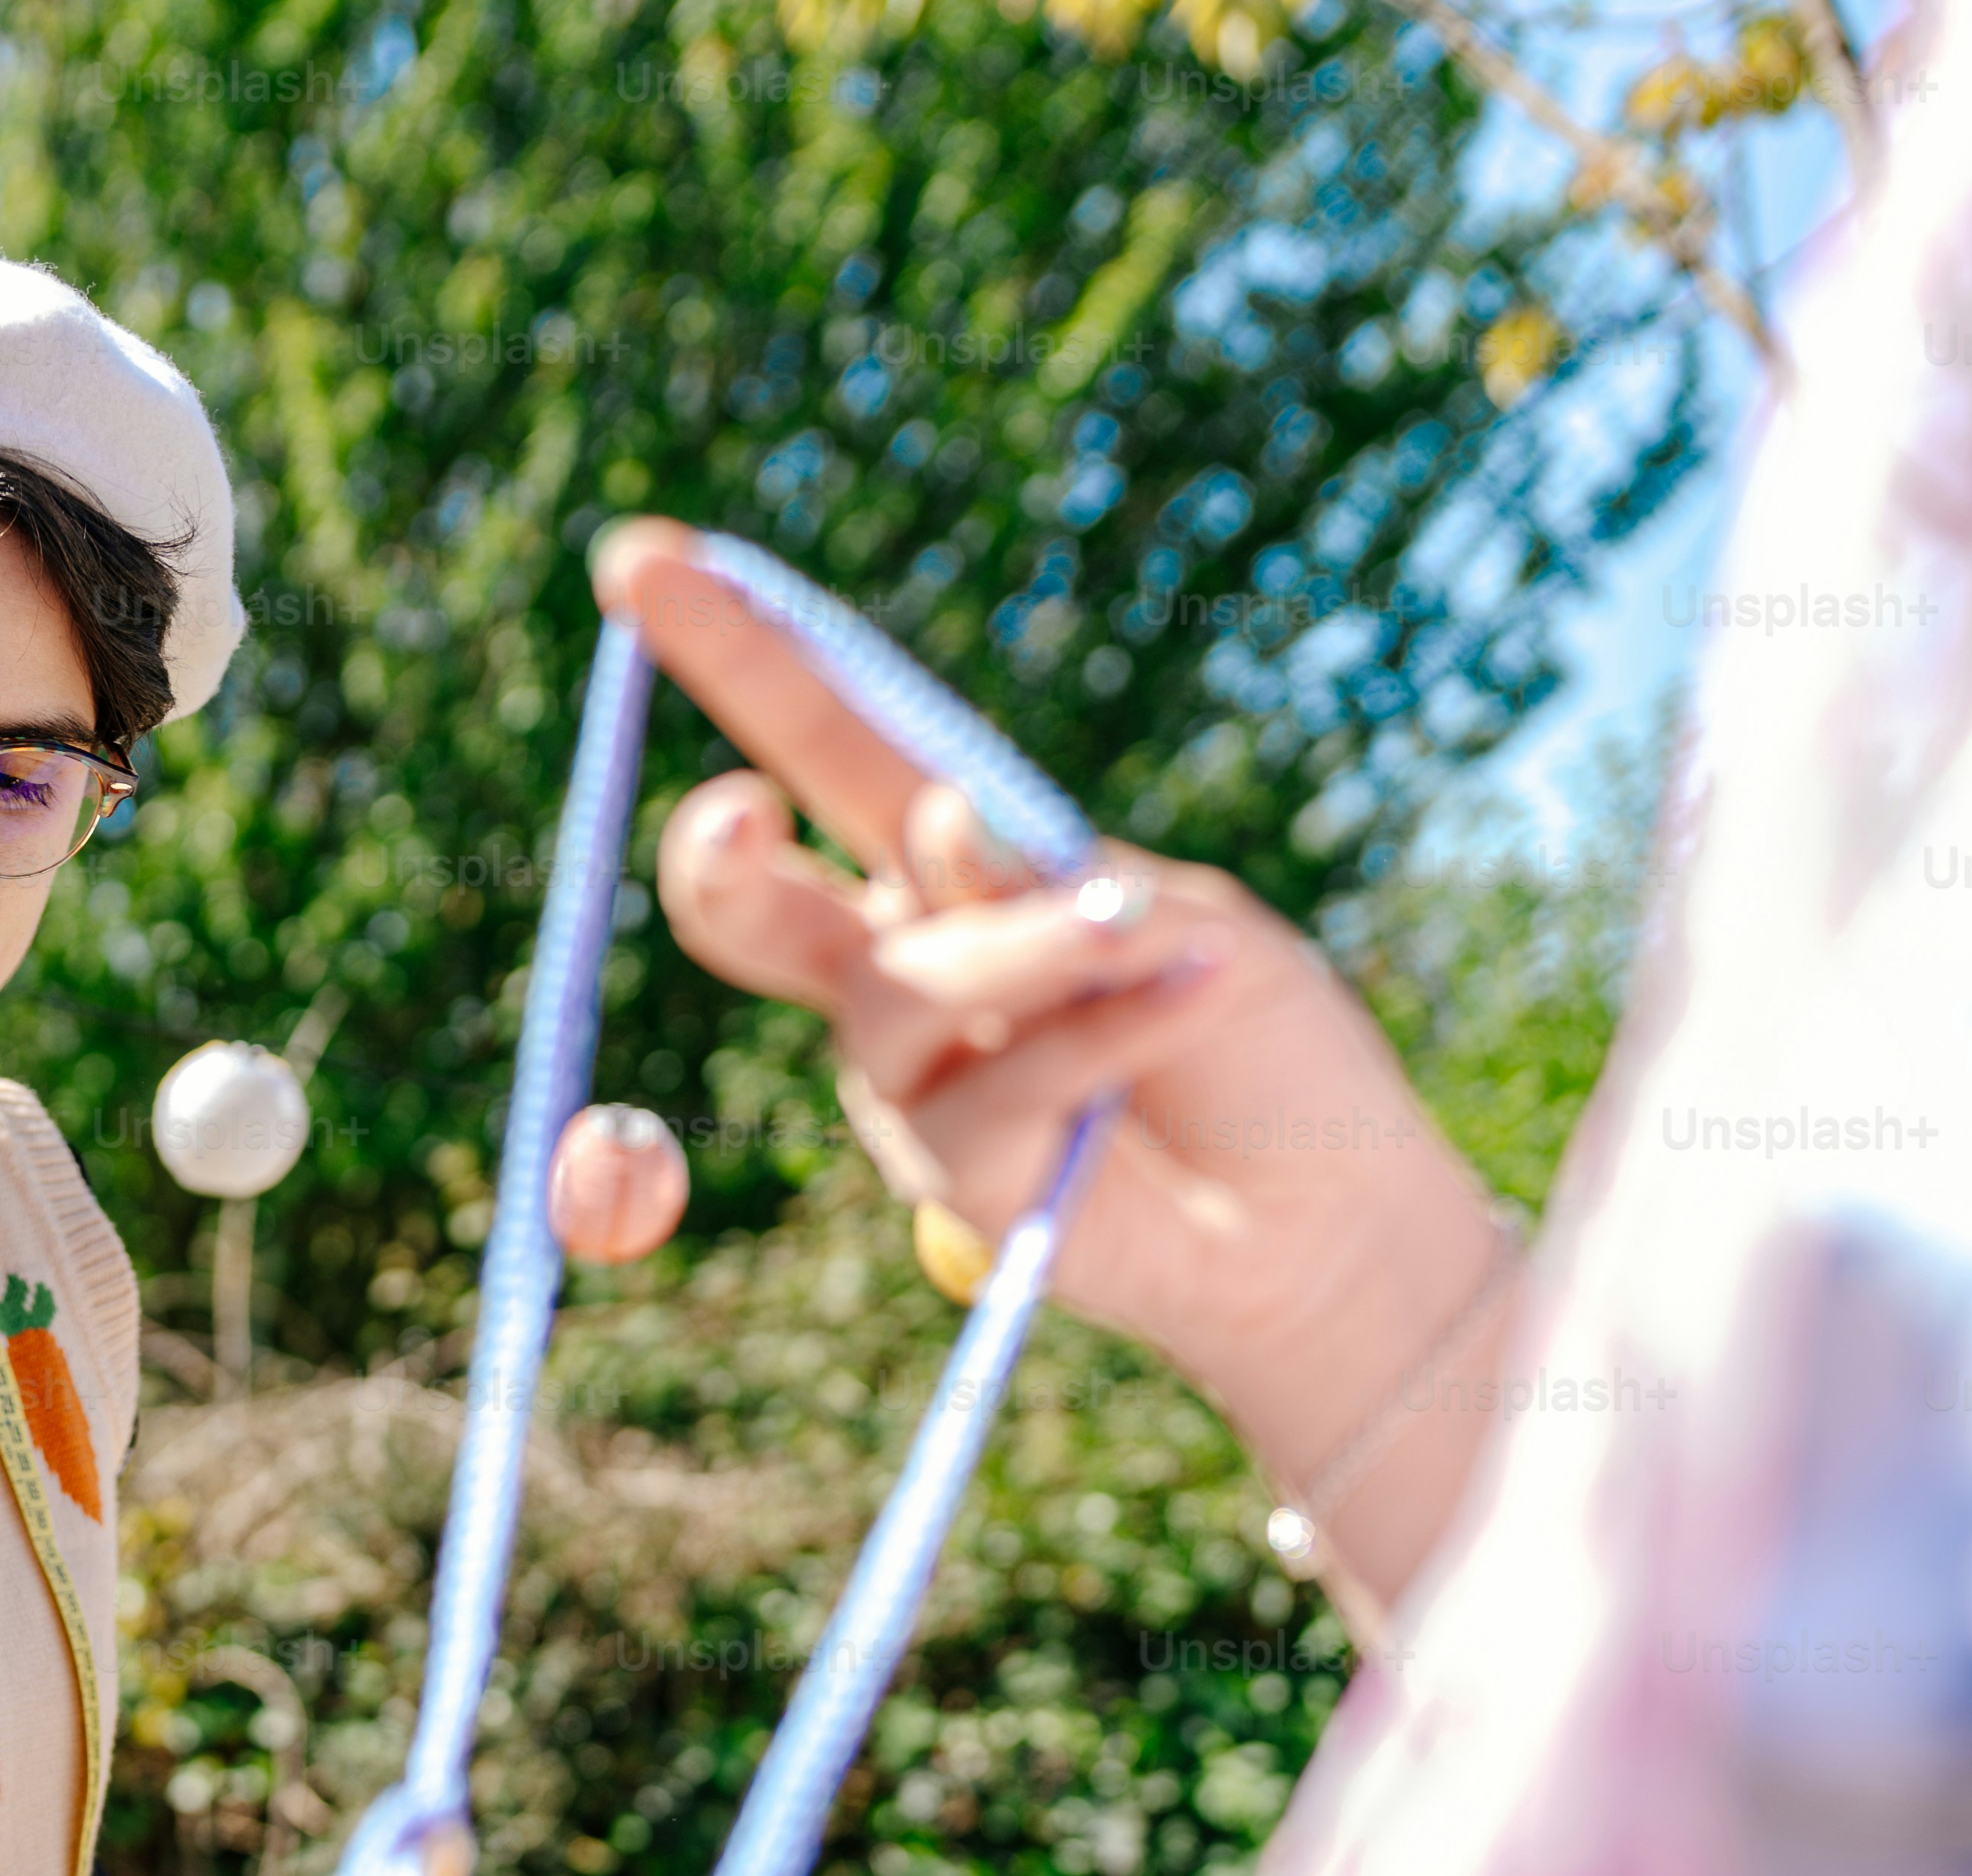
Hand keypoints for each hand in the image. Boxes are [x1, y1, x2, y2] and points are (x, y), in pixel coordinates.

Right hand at [596, 520, 1515, 1516]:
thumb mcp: (1176, 917)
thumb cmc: (1265, 1047)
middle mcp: (902, 968)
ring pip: (908, 988)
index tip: (639, 563)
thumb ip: (1047, 883)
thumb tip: (930, 823)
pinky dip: (1105, 1033)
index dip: (741, 656)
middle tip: (737, 825)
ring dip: (1030, 953)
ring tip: (1152, 948)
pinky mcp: (949, 1180)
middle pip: (752, 908)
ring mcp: (911, 1080)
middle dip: (719, 859)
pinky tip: (1193, 1000)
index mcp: (955, 865)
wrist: (1332, 1217)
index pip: (834, 745)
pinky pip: (995, 1083)